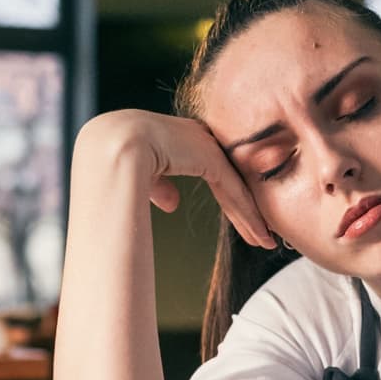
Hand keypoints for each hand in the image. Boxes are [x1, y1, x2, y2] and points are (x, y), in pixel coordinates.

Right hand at [73, 110, 273, 247]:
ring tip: (267, 241)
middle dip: (246, 208)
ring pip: (236, 188)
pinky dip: (249, 216)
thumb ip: (161, 184)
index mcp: (181, 137)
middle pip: (230, 179)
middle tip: (262, 233)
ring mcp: (207, 146)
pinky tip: (261, 235)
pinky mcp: (212, 159)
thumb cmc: (116, 161)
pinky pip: (235, 193)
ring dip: (252, 218)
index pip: (213, 170)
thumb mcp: (142, 174)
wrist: (114, 148)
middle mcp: (199, 137)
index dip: (228, 196)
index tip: (239, 218)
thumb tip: (171, 203)